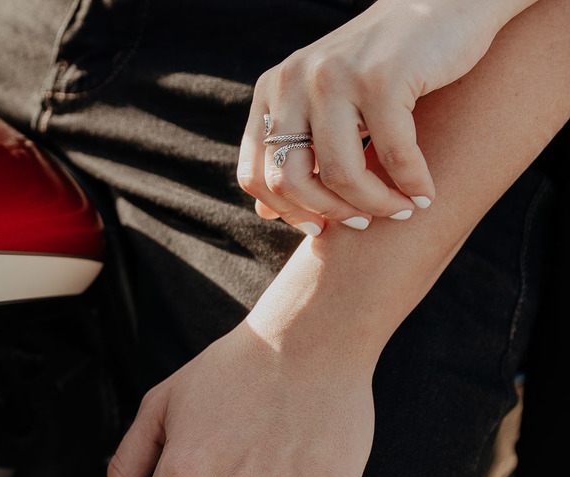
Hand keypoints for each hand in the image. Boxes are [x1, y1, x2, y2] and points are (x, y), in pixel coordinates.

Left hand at [237, 0, 528, 234]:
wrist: (446, 2)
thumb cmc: (386, 65)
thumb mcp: (327, 105)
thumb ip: (296, 151)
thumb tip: (266, 213)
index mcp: (271, 91)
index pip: (254, 174)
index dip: (285, 212)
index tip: (320, 229)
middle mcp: (293, 81)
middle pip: (290, 181)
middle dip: (330, 214)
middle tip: (363, 223)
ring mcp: (334, 77)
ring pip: (341, 174)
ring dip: (376, 205)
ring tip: (401, 210)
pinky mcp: (382, 78)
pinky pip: (393, 154)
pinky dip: (413, 182)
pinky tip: (426, 193)